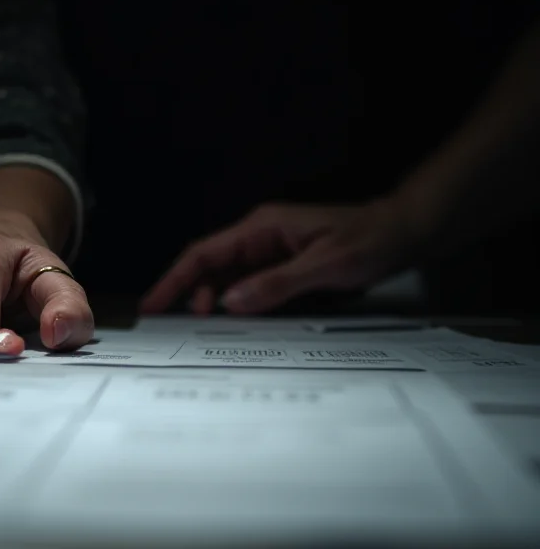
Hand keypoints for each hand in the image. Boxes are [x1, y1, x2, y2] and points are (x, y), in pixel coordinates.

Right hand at [140, 198, 420, 314]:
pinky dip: (237, 304)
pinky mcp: (283, 268)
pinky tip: (235, 322)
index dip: (174, 279)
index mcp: (262, 229)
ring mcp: (271, 253)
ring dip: (212, 301)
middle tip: (177, 326)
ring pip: (228, 279)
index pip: (205, 253)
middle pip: (210, 266)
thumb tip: (229, 303)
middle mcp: (260, 239)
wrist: (402, 234)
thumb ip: (276, 285)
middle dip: (189, 294)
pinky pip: (250, 287)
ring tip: (205, 327)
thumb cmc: (368, 242)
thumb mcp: (325, 265)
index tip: (153, 304)